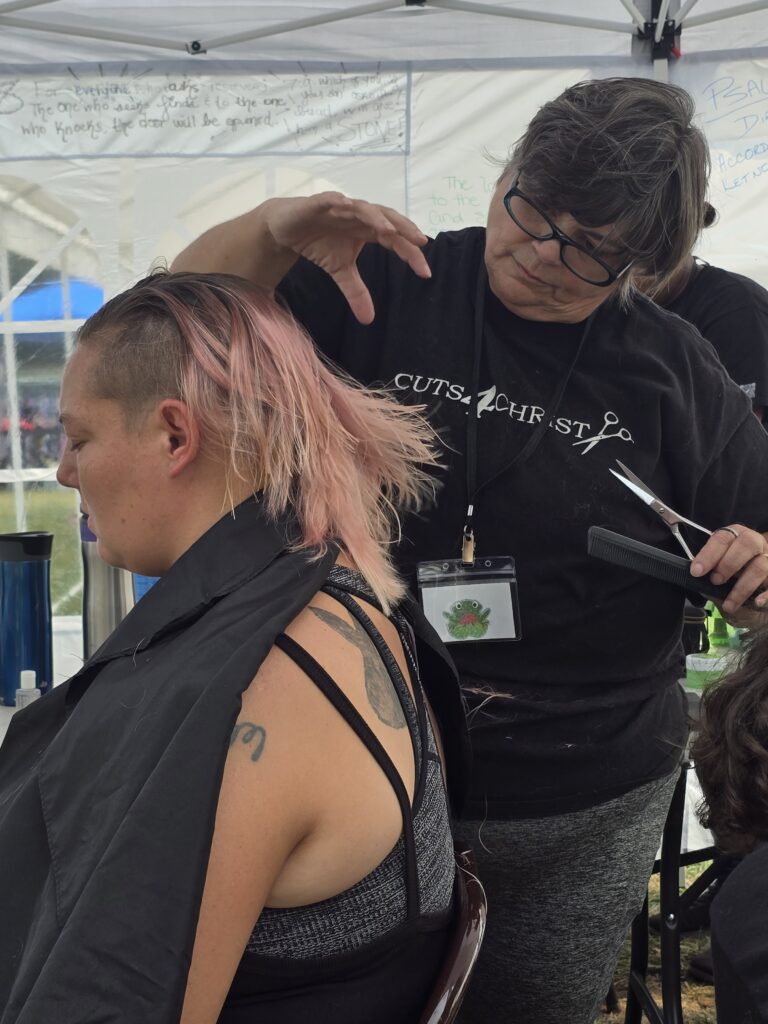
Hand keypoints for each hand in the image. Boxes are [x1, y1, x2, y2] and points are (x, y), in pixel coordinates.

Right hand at [263, 192, 430, 323]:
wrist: (287, 229)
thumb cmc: (319, 242)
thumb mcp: (340, 271)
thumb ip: (356, 291)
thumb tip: (369, 320)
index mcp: (368, 229)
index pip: (396, 240)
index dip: (411, 254)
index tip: (426, 273)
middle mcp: (358, 215)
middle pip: (387, 219)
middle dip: (404, 228)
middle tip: (420, 242)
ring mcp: (340, 206)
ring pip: (363, 208)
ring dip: (375, 216)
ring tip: (388, 229)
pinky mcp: (318, 202)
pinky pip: (330, 200)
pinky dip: (337, 201)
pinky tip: (345, 204)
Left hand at [690, 525, 767, 612]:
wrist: (751, 598)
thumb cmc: (729, 580)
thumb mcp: (715, 576)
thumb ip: (707, 575)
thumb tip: (696, 581)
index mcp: (735, 537)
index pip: (722, 539)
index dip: (709, 554)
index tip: (697, 571)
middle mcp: (755, 543)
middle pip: (748, 543)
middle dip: (729, 563)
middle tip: (715, 581)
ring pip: (760, 566)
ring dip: (742, 586)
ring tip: (729, 604)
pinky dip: (766, 594)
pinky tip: (757, 602)